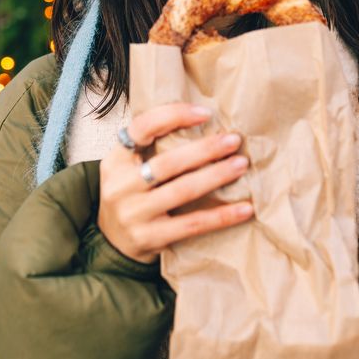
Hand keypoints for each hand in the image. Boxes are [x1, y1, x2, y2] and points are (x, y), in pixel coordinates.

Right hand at [99, 103, 253, 262]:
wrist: (113, 245)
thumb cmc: (131, 198)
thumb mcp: (128, 169)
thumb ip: (151, 148)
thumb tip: (202, 121)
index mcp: (115, 161)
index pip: (142, 128)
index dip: (173, 116)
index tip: (205, 114)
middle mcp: (120, 186)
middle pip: (168, 162)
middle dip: (205, 149)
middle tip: (233, 140)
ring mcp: (133, 214)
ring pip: (183, 190)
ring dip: (216, 176)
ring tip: (241, 165)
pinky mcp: (149, 237)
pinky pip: (193, 224)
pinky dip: (221, 216)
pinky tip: (244, 209)